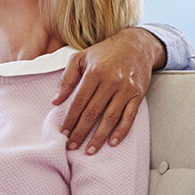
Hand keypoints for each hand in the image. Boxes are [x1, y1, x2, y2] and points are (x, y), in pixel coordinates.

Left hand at [53, 27, 162, 154]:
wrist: (137, 44)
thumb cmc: (106, 51)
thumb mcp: (81, 57)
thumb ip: (67, 78)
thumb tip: (55, 100)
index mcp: (95, 72)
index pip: (79, 101)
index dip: (71, 118)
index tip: (64, 132)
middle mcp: (111, 81)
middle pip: (93, 112)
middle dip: (81, 131)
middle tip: (72, 146)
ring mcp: (126, 88)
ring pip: (110, 117)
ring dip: (99, 136)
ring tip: (90, 150)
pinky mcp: (138, 94)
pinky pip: (129, 116)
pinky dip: (121, 131)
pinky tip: (112, 142)